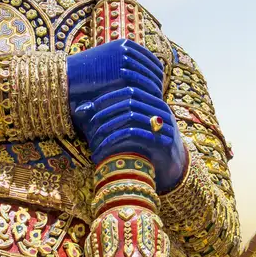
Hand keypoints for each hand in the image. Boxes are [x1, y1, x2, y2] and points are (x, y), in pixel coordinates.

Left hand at [67, 39, 186, 193]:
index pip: (132, 90)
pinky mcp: (163, 141)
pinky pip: (136, 134)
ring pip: (131, 117)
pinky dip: (116, 140)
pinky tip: (104, 150)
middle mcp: (162, 111)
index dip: (112, 95)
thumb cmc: (148, 145)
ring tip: (94, 142)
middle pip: (130, 102)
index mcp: (156, 102)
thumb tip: (82, 108)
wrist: (173, 167)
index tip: (93, 104)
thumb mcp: (134, 127)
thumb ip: (116, 116)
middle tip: (89, 126)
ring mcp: (165, 125)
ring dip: (108, 129)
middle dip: (107, 112)